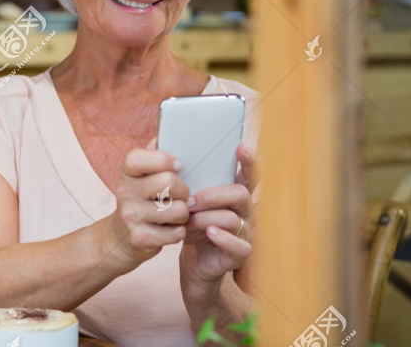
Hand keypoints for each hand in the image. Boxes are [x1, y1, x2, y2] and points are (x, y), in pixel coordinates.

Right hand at [108, 138, 190, 268]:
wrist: (121, 237)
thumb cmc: (140, 199)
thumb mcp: (141, 176)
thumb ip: (154, 154)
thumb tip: (166, 132)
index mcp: (126, 172)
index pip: (140, 156)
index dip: (164, 159)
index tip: (177, 166)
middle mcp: (124, 192)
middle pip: (168, 181)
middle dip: (183, 189)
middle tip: (180, 195)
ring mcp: (130, 216)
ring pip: (178, 209)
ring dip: (184, 213)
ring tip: (175, 213)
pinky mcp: (140, 238)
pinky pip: (177, 232)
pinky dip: (179, 231)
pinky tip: (170, 228)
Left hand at [179, 143, 255, 289]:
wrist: (195, 264)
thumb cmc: (192, 227)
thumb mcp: (188, 203)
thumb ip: (186, 180)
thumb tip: (162, 146)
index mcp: (234, 194)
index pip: (248, 174)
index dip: (248, 160)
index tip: (239, 146)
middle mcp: (245, 211)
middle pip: (240, 193)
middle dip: (212, 195)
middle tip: (189, 201)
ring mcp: (246, 232)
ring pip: (233, 218)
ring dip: (208, 218)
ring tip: (191, 220)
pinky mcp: (241, 253)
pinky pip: (239, 244)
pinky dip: (223, 237)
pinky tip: (209, 233)